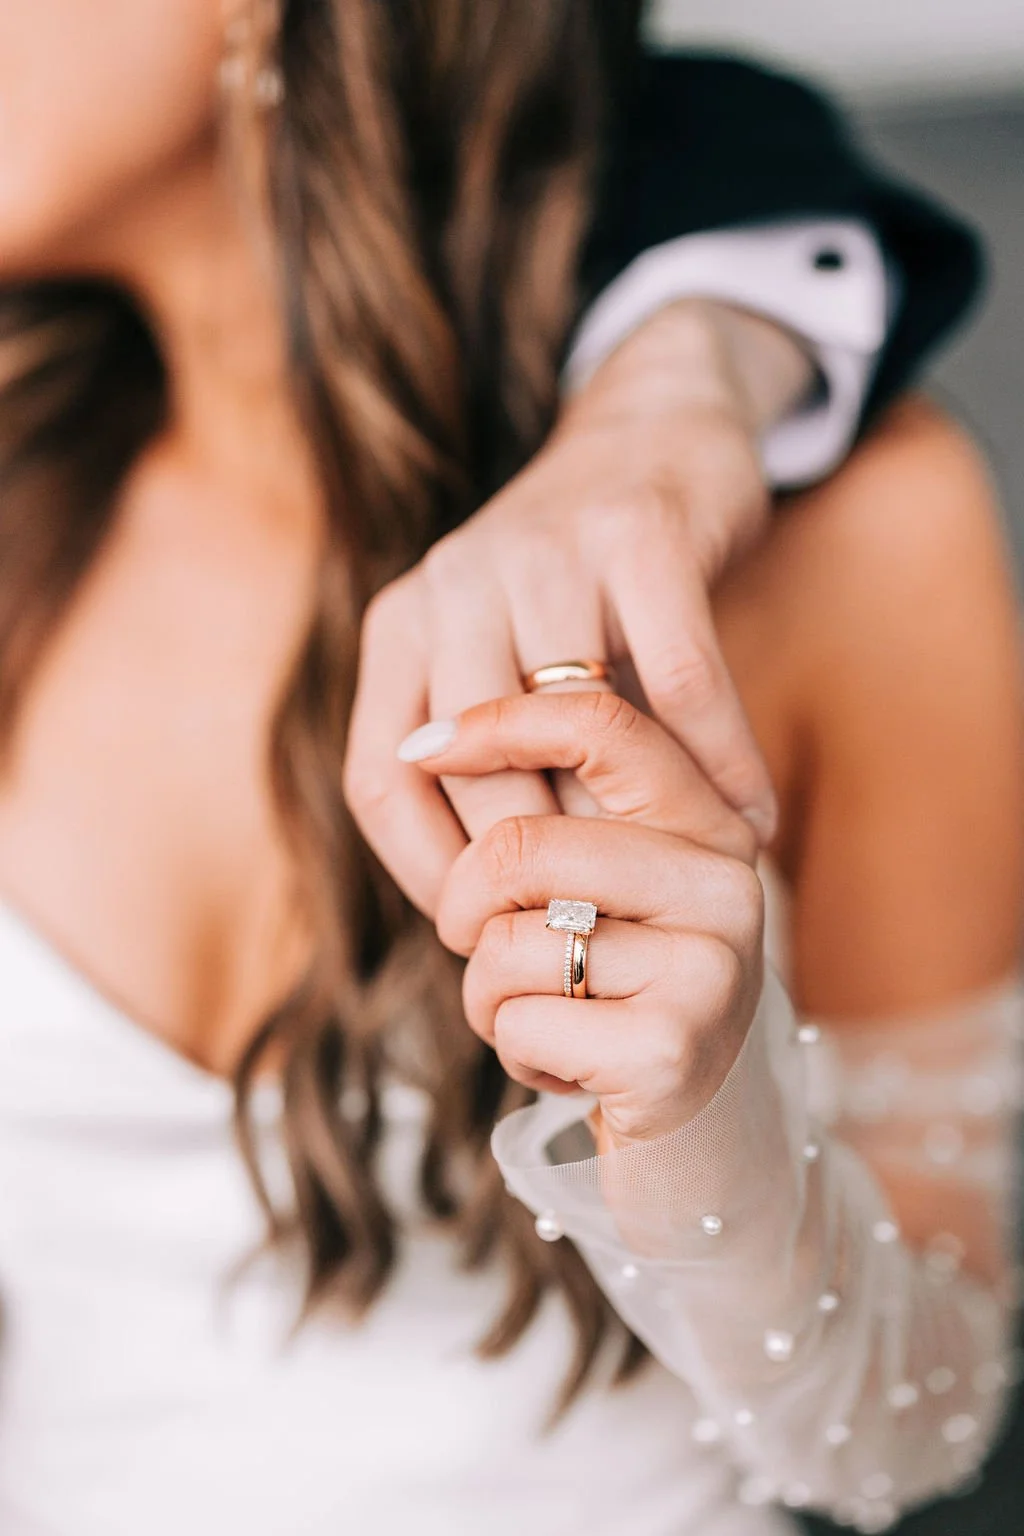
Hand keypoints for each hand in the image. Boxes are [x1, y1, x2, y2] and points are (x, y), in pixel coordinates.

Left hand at [345, 300, 811, 915]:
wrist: (652, 420)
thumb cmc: (571, 572)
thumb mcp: (491, 642)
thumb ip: (479, 746)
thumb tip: (489, 893)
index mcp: (403, 620)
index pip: (376, 779)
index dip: (422, 873)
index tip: (478, 934)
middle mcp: (455, 584)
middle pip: (475, 768)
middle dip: (536, 867)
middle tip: (590, 931)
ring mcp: (547, 554)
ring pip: (571, 731)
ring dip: (631, 824)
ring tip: (672, 892)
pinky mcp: (643, 537)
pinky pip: (679, 677)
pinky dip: (718, 759)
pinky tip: (747, 818)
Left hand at [400, 690, 763, 1147]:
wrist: (708, 1157)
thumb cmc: (629, 1010)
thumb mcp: (615, 901)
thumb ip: (561, 821)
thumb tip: (428, 743)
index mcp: (710, 826)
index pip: (600, 723)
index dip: (496, 722)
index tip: (421, 747)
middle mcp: (724, 883)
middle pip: (521, 844)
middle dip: (463, 907)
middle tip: (480, 948)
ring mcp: (708, 967)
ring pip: (507, 941)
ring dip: (489, 997)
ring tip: (551, 1022)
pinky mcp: (671, 1051)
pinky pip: (519, 1021)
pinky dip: (517, 1052)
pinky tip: (574, 1071)